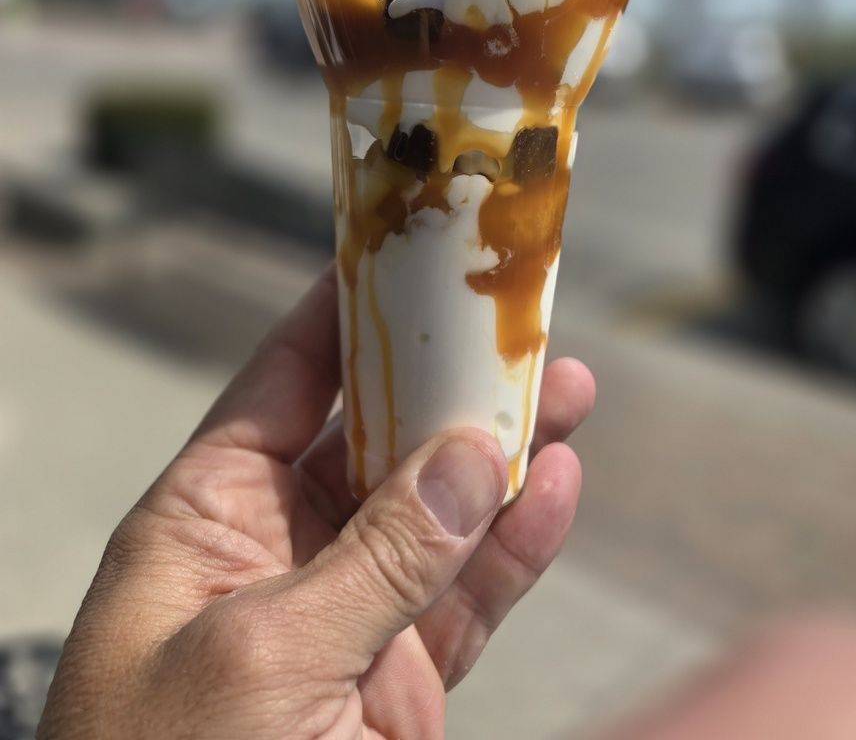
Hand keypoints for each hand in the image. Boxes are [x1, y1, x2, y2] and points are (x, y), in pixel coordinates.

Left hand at [38, 267, 593, 738]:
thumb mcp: (262, 657)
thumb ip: (376, 557)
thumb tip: (468, 460)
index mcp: (208, 518)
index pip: (283, 385)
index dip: (341, 318)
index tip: (400, 257)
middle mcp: (279, 550)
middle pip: (378, 437)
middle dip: (448, 382)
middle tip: (515, 326)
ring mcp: (348, 612)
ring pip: (438, 511)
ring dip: (501, 453)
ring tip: (566, 392)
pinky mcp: (399, 679)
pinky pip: (466, 594)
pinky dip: (514, 545)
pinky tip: (556, 488)